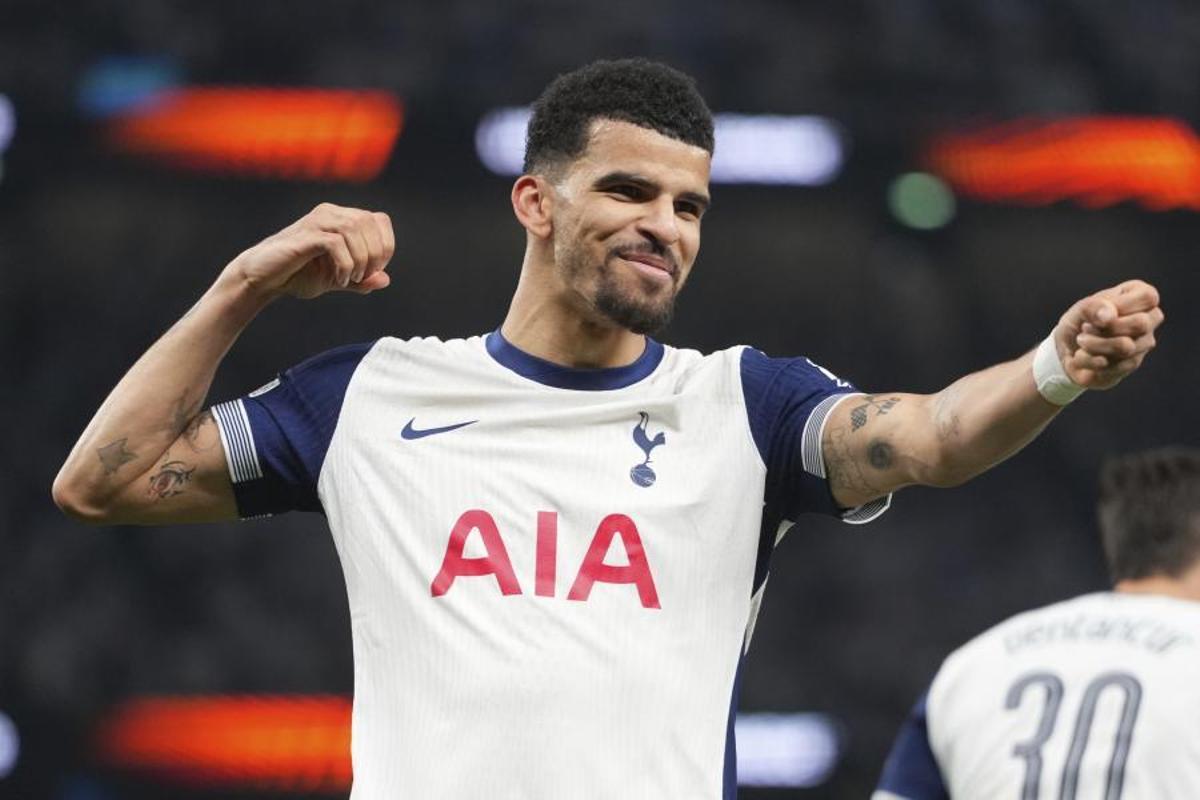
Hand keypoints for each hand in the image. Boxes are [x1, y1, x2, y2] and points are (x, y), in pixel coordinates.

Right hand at [228, 203, 394, 299]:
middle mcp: (330, 213)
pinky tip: (340, 279)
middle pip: (369, 222)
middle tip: (364, 276)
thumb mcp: (337, 279)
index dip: (385, 245)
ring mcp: (316, 221)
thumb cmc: (298, 275)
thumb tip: (386, 280)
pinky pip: (336, 242)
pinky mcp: (305, 235)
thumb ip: (361, 279)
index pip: (379, 220)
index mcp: (341, 218)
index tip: (374, 270)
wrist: (262, 278)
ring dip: (361, 258)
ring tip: (351, 278)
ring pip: (354, 228)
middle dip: (376, 253)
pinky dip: (345, 264)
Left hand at [1054, 279, 1163, 389]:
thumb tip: (1109, 316)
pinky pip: (1115, 365)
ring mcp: (1144, 342)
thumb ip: (1092, 307)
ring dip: (1093, 345)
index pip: (1148, 297)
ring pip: (1126, 347)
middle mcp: (1149, 318)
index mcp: (1139, 295)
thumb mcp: (1078, 310)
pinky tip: (1082, 356)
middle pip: (1141, 323)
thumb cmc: (1078, 323)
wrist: (1067, 352)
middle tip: (1085, 328)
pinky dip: (1090, 360)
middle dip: (1105, 328)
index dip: (1121, 305)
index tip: (1099, 312)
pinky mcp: (1133, 363)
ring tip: (1081, 341)